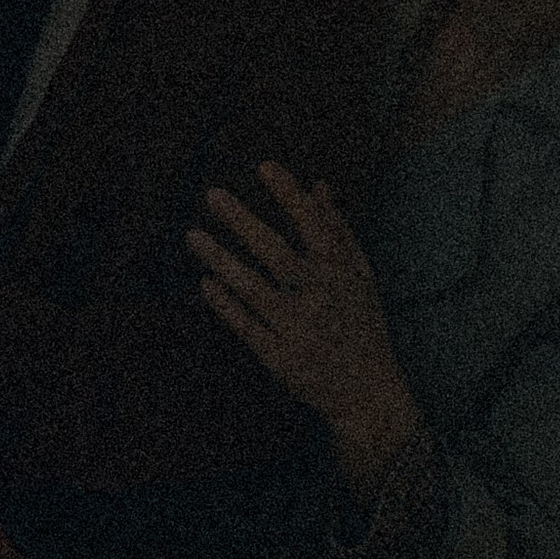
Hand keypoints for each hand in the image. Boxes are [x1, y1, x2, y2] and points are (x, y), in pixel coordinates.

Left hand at [188, 164, 421, 498]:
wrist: (367, 391)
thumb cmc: (361, 323)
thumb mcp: (359, 275)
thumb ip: (338, 229)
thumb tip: (319, 185)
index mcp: (339, 273)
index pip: (313, 225)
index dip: (289, 196)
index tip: (265, 166)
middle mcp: (317, 297)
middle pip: (275, 253)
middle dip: (243, 222)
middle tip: (213, 195)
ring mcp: (295, 328)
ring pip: (251, 288)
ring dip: (220, 260)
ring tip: (193, 235)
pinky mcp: (277, 356)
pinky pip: (244, 325)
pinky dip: (224, 304)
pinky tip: (205, 282)